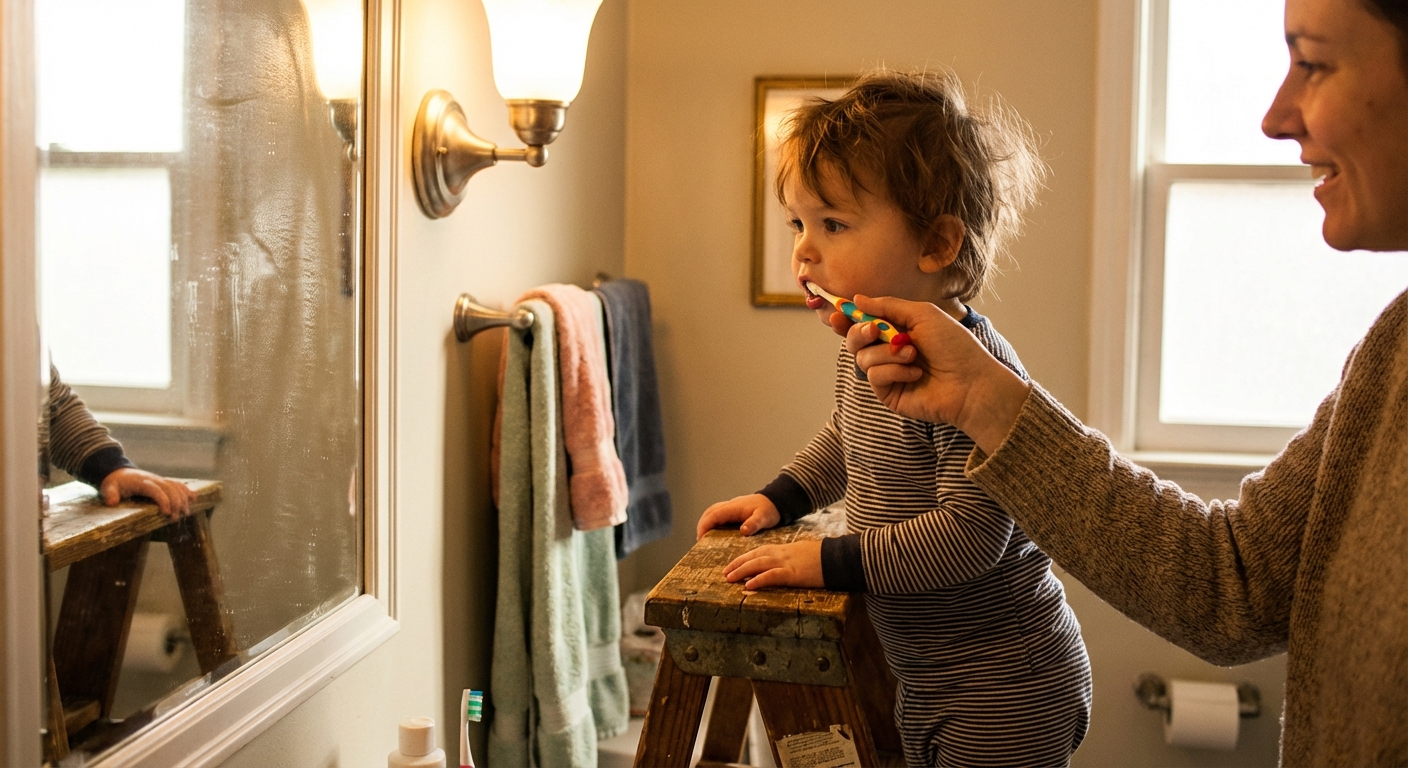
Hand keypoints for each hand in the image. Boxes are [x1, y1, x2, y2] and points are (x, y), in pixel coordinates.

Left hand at [100, 468, 196, 519]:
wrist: (119, 472)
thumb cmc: (114, 483)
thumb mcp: (108, 488)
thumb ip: (110, 494)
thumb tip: (112, 502)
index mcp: (142, 482)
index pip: (156, 490)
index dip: (163, 500)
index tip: (166, 513)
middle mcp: (154, 479)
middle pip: (170, 489)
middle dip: (176, 503)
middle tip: (175, 518)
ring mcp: (160, 480)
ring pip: (176, 487)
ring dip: (183, 499)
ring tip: (185, 513)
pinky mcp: (163, 482)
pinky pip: (178, 484)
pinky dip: (186, 490)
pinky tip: (194, 498)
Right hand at [697, 494, 781, 538]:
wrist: (777, 500)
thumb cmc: (770, 509)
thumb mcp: (764, 517)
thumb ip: (754, 524)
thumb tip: (743, 531)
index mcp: (734, 507)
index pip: (714, 515)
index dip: (704, 525)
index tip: (700, 537)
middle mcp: (730, 505)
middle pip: (709, 512)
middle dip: (702, 525)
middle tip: (699, 539)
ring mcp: (732, 506)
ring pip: (713, 512)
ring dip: (706, 522)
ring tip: (704, 536)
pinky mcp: (734, 509)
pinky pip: (719, 514)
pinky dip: (713, 521)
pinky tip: (715, 531)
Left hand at [722, 540, 823, 589]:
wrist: (838, 557)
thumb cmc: (824, 557)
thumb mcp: (803, 554)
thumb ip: (790, 559)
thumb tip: (783, 567)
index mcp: (784, 549)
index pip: (758, 552)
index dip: (743, 558)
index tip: (732, 564)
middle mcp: (782, 554)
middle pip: (754, 557)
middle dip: (738, 564)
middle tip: (724, 573)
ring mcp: (787, 563)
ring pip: (758, 564)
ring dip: (742, 571)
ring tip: (729, 579)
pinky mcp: (793, 574)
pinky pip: (772, 576)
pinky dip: (758, 580)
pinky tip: (748, 586)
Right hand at [844, 295, 1030, 454]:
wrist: (971, 382)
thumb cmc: (954, 346)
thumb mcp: (922, 314)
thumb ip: (887, 306)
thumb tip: (857, 299)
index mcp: (898, 330)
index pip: (864, 322)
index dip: (847, 318)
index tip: (837, 313)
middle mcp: (889, 351)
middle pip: (854, 339)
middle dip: (860, 332)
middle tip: (875, 330)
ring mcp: (888, 373)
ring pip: (862, 357)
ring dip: (887, 353)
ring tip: (913, 354)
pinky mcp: (888, 393)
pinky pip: (874, 376)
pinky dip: (894, 370)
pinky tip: (916, 373)